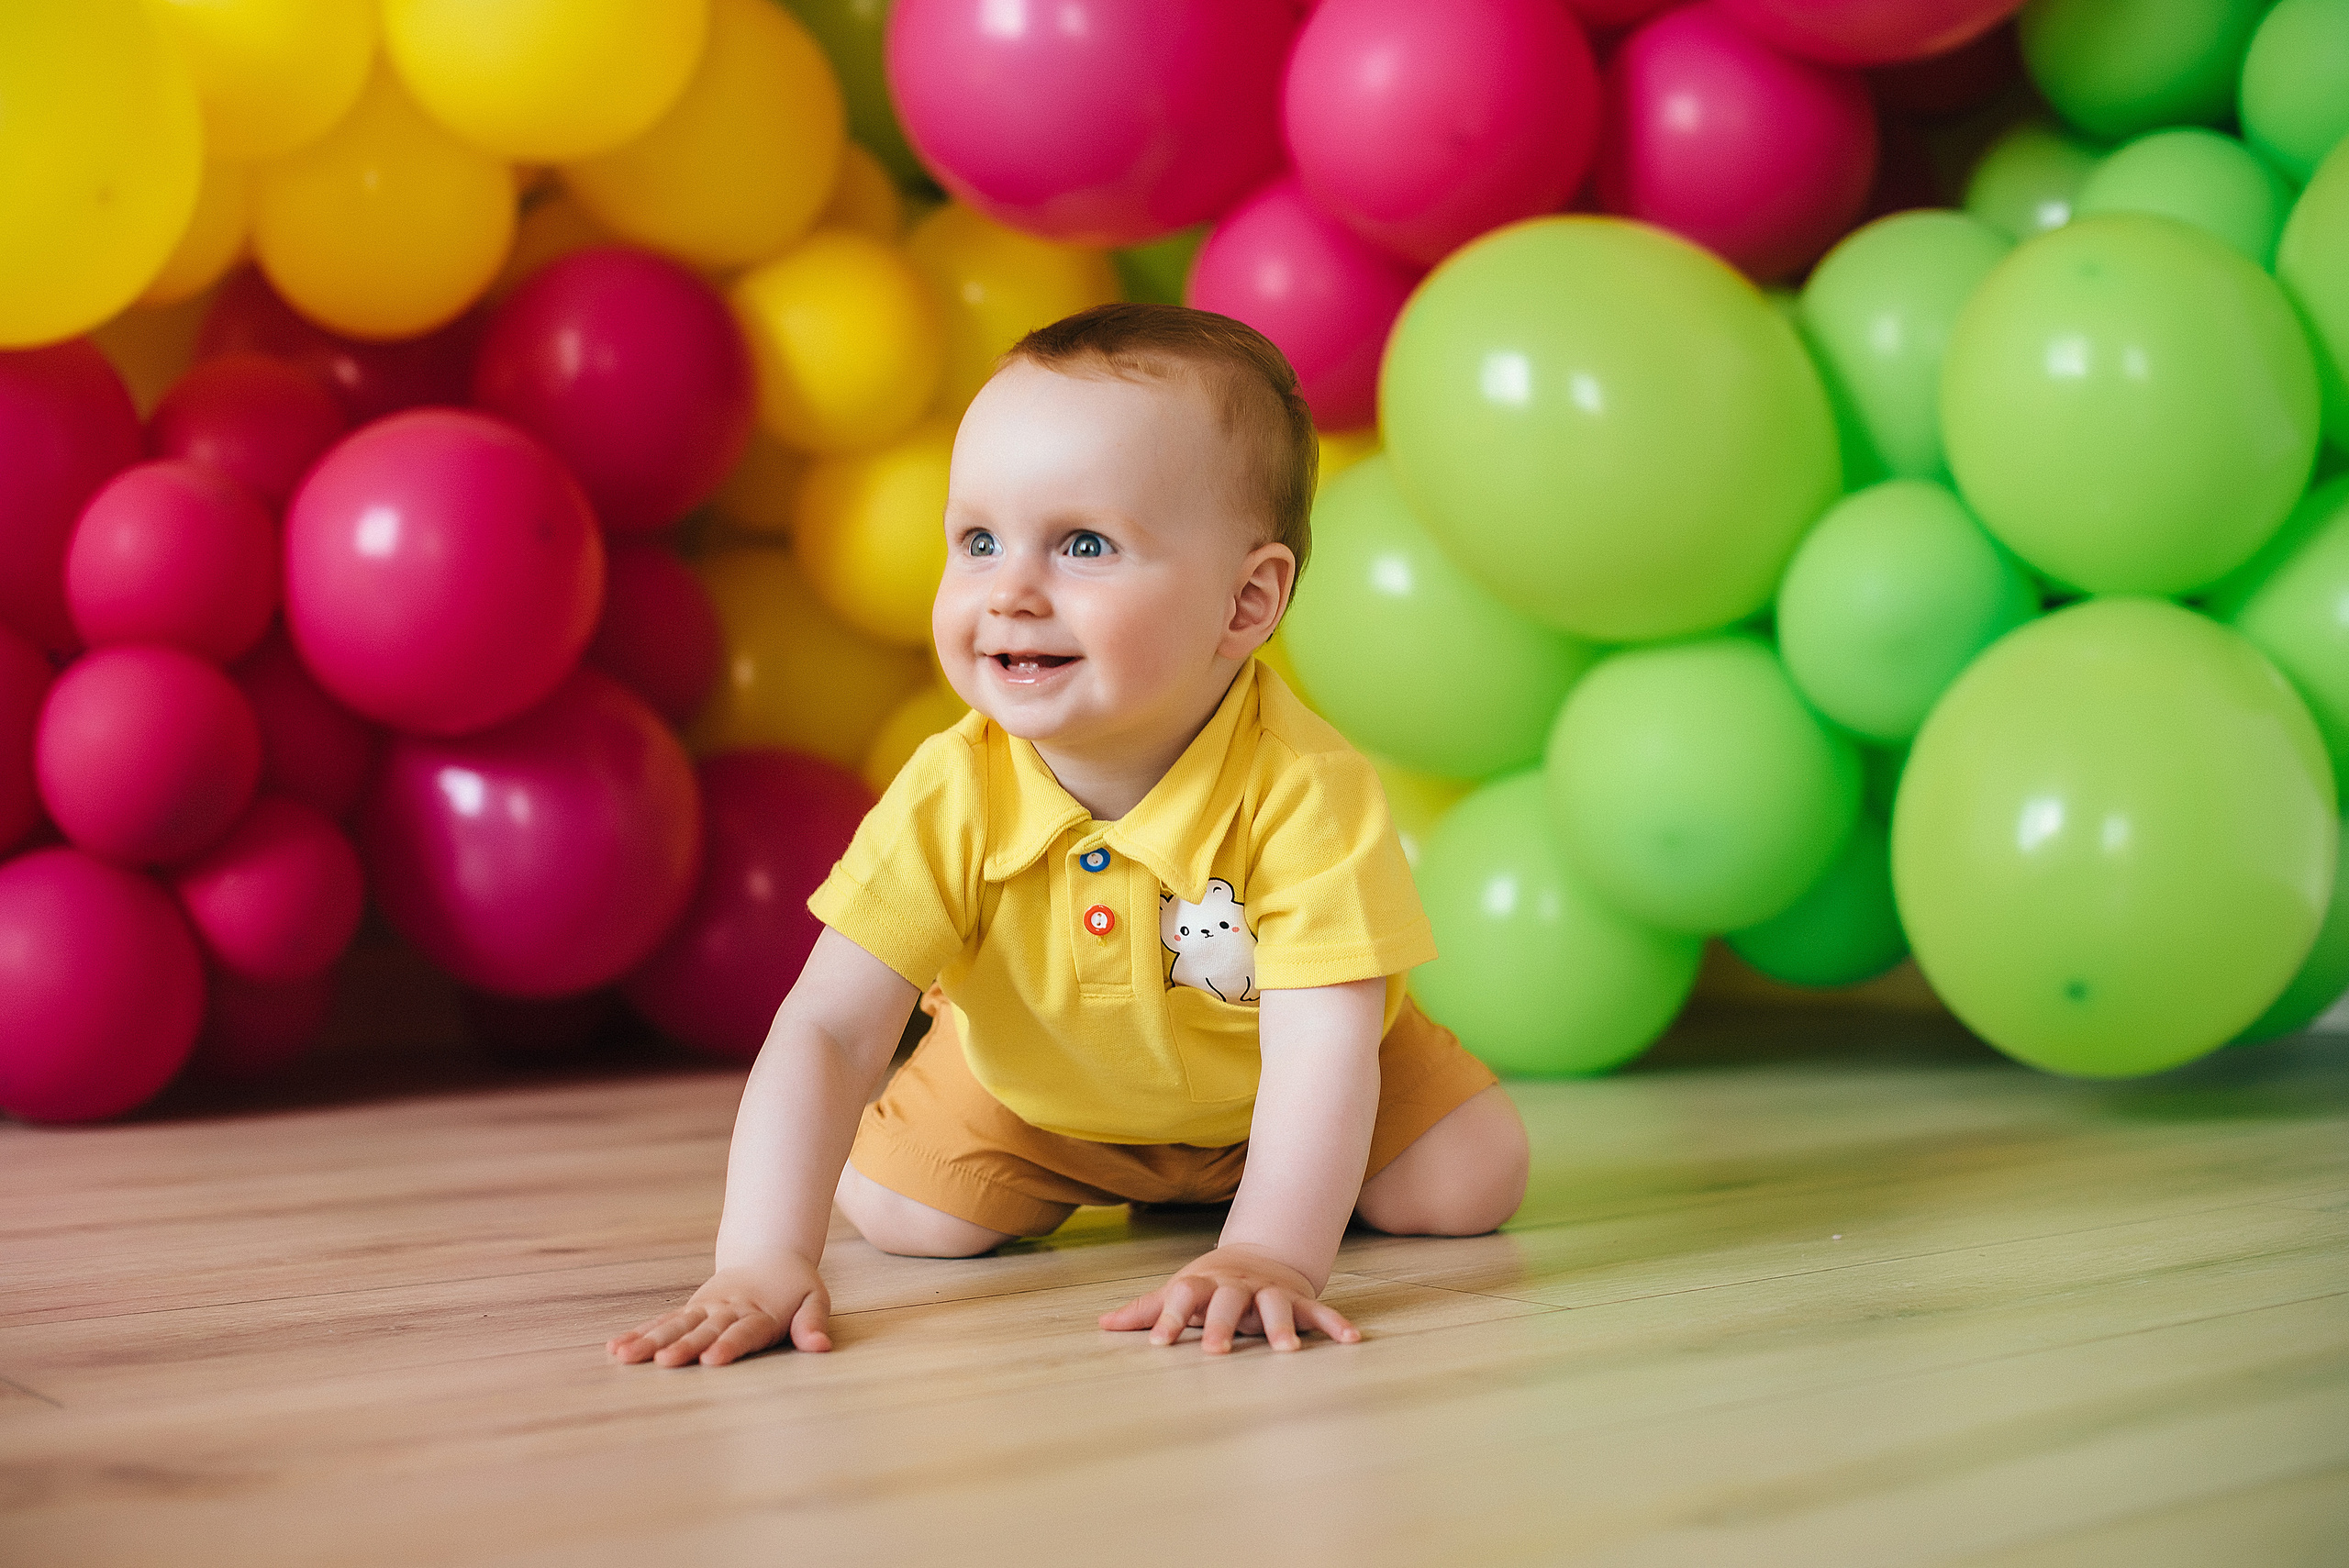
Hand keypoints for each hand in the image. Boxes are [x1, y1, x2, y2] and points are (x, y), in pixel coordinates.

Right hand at [607, 1256, 830, 1366]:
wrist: (769, 1252)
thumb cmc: (795, 1287)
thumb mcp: (814, 1299)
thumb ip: (812, 1323)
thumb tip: (821, 1347)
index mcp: (760, 1312)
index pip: (744, 1331)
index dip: (729, 1345)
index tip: (713, 1359)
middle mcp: (728, 1310)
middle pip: (704, 1330)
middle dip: (685, 1346)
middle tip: (664, 1362)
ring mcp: (706, 1308)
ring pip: (676, 1325)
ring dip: (650, 1341)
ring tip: (624, 1356)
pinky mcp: (691, 1309)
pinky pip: (664, 1321)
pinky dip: (641, 1333)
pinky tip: (618, 1348)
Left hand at [1098, 1243, 1360, 1353]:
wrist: (1262, 1254)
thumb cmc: (1211, 1284)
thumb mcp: (1179, 1292)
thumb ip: (1146, 1311)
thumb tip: (1102, 1323)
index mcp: (1203, 1285)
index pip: (1182, 1299)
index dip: (1169, 1320)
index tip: (1157, 1345)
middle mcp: (1236, 1287)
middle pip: (1228, 1302)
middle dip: (1222, 1325)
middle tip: (1217, 1352)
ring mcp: (1269, 1292)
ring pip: (1275, 1306)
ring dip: (1280, 1326)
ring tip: (1287, 1351)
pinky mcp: (1299, 1300)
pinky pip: (1319, 1312)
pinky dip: (1335, 1324)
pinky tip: (1351, 1340)